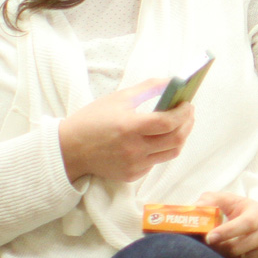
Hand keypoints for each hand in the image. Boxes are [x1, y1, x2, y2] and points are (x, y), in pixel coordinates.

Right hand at [57, 79, 194, 182]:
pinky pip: (156, 162)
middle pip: (176, 139)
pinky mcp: (132, 175)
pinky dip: (162, 149)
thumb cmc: (92, 120)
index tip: (188, 104)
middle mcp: (133, 149)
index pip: (168, 122)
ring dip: (180, 137)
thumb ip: (148, 88)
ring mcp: (134, 165)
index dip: (183, 112)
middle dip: (188, 124)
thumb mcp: (118, 98)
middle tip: (188, 113)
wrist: (68, 149)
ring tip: (178, 124)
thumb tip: (173, 82)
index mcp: (129, 127)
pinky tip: (158, 138)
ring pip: (171, 152)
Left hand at [196, 193, 257, 257]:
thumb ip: (211, 200)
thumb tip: (195, 207)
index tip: (209, 238)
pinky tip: (236, 257)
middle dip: (217, 248)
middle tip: (207, 246)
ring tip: (224, 250)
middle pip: (235, 248)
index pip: (245, 224)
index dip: (226, 231)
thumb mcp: (231, 202)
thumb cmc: (245, 214)